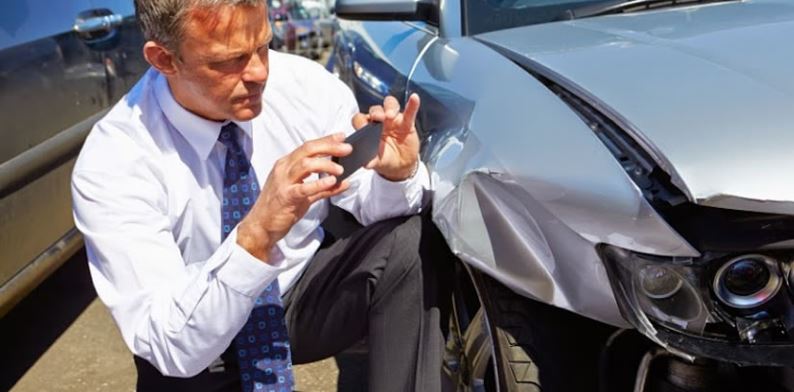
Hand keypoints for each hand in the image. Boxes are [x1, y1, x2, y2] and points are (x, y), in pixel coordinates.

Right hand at [237, 133, 351, 261]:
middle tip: (347, 148)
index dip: (326, 140)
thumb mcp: (303, 194)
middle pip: (308, 150)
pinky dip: (319, 183)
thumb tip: (343, 182)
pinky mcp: (286, 197)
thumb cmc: (281, 208)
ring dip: (326, 165)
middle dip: (329, 147)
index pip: (308, 147)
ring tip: (340, 169)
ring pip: (306, 164)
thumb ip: (323, 188)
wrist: (261, 225)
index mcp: (287, 164)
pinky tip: (332, 182)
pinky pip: (304, 188)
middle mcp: (284, 169)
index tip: (342, 137)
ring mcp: (284, 182)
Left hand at [352, 94, 419, 180]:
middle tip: (378, 118)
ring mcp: (393, 120)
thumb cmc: (384, 159)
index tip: (363, 128)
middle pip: (375, 109)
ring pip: (390, 105)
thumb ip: (371, 161)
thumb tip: (365, 164)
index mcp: (367, 129)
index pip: (360, 119)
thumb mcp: (377, 162)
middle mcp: (379, 121)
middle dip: (376, 112)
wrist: (401, 165)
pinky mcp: (407, 123)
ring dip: (390, 107)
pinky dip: (412, 105)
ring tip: (391, 115)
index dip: (361, 121)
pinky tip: (414, 98)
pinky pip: (409, 111)